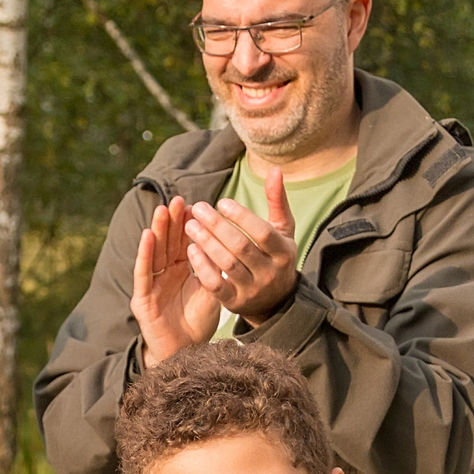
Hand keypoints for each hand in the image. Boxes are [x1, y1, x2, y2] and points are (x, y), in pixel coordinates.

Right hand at [130, 196, 224, 365]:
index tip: (197, 204)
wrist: (185, 353)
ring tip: (162, 210)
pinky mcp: (142, 298)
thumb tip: (234, 244)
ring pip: (154, 252)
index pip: (185, 242)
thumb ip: (217, 269)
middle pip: (168, 243)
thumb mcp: (213, 291)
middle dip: (173, 221)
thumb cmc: (198, 323)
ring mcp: (152, 284)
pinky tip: (147, 236)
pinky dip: (144, 254)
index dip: (189, 224)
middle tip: (179, 199)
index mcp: (182, 270)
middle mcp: (165, 274)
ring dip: (158, 230)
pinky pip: (143, 272)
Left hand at [186, 171, 299, 321]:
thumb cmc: (275, 256)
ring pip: (226, 265)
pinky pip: (215, 285)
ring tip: (190, 225)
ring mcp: (252, 290)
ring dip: (206, 243)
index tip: (222, 202)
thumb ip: (277, 201)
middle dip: (217, 227)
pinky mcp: (234, 303)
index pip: (262, 233)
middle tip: (198, 209)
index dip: (242, 217)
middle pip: (241, 247)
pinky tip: (191, 249)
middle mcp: (269, 273)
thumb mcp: (282, 230)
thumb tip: (275, 170)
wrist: (275, 301)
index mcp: (283, 253)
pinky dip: (202, 267)